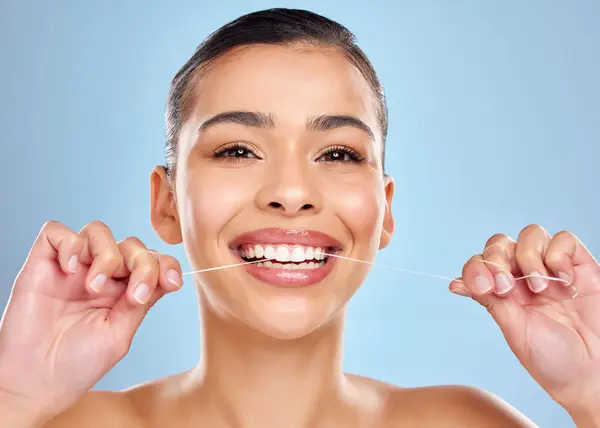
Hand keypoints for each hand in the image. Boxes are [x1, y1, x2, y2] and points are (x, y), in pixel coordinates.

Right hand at [0, 221, 181, 416]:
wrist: (34, 382)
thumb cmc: (76, 365)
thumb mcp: (119, 335)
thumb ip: (141, 303)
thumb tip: (164, 277)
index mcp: (124, 290)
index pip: (153, 261)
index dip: (166, 265)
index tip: (172, 283)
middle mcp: (101, 274)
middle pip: (131, 244)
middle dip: (141, 264)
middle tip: (132, 296)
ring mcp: (72, 267)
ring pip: (99, 231)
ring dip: (106, 255)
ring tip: (93, 287)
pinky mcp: (43, 263)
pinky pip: (56, 231)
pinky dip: (69, 243)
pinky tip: (68, 269)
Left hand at [449, 225, 599, 415]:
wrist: (593, 375)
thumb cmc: (553, 360)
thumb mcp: (515, 330)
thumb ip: (491, 301)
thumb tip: (455, 284)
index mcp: (503, 291)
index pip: (481, 262)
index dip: (477, 268)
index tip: (483, 289)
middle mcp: (525, 276)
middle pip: (500, 243)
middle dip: (497, 260)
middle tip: (507, 288)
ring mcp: (552, 269)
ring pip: (530, 234)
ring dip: (528, 258)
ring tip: (540, 289)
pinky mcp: (580, 266)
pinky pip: (563, 239)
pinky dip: (559, 255)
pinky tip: (565, 281)